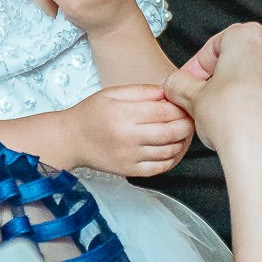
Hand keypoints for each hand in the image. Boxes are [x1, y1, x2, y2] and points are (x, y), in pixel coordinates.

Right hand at [63, 84, 194, 177]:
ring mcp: (130, 157)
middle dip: (187, 123)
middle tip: (191, 117)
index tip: (185, 103)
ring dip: (183, 141)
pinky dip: (173, 158)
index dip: (181, 106)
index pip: (164, 111)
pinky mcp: (130, 171)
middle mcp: (128, 137)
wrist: (71, 140)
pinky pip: (161, 167)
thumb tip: (168, 90)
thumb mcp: (112, 93)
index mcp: (124, 114)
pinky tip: (173, 148)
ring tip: (183, 131)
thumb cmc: (91, 113)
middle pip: (171, 132)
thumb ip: (142, 91)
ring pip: (170, 151)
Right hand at [164, 23, 261, 165]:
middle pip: (245, 59)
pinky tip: (254, 126)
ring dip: (250, 92)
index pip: (216, 45)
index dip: (198, 66)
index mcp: (249, 38)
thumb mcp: (191, 98)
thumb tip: (174, 84)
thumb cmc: (233, 122)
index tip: (189, 82)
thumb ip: (178, 84)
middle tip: (208, 99)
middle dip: (226, 77)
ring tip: (232, 116)